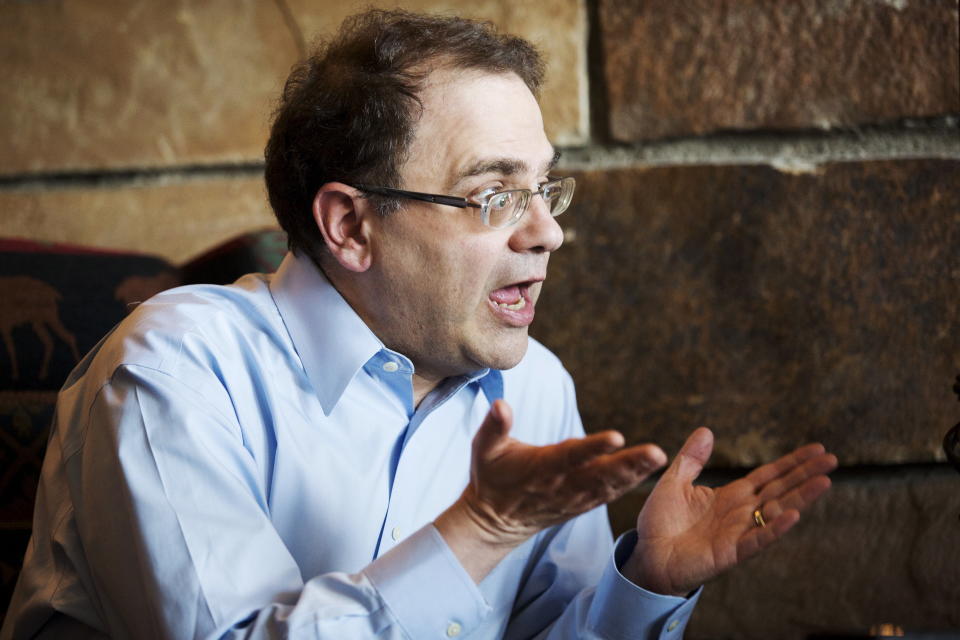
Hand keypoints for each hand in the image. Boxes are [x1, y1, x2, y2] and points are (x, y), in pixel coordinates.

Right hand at [436, 399, 666, 581]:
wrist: (494, 521)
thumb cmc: (490, 476)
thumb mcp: (484, 449)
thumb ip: (494, 427)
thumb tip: (501, 405)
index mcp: (540, 468)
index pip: (570, 456)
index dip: (593, 448)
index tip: (616, 438)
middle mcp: (561, 485)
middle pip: (600, 474)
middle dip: (629, 464)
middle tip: (657, 453)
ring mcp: (573, 498)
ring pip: (609, 486)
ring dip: (636, 473)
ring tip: (659, 458)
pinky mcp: (581, 504)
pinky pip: (609, 494)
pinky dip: (629, 484)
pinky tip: (650, 471)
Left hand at [624, 427, 837, 595]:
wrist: (648, 556)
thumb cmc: (661, 522)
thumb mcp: (674, 482)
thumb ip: (691, 458)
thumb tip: (707, 430)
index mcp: (731, 495)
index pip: (768, 475)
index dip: (792, 462)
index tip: (816, 449)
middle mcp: (742, 513)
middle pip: (780, 490)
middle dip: (805, 474)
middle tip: (832, 460)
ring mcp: (740, 533)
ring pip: (777, 512)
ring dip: (801, 498)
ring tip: (824, 482)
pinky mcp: (731, 553)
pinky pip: (758, 539)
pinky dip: (775, 528)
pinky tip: (794, 515)